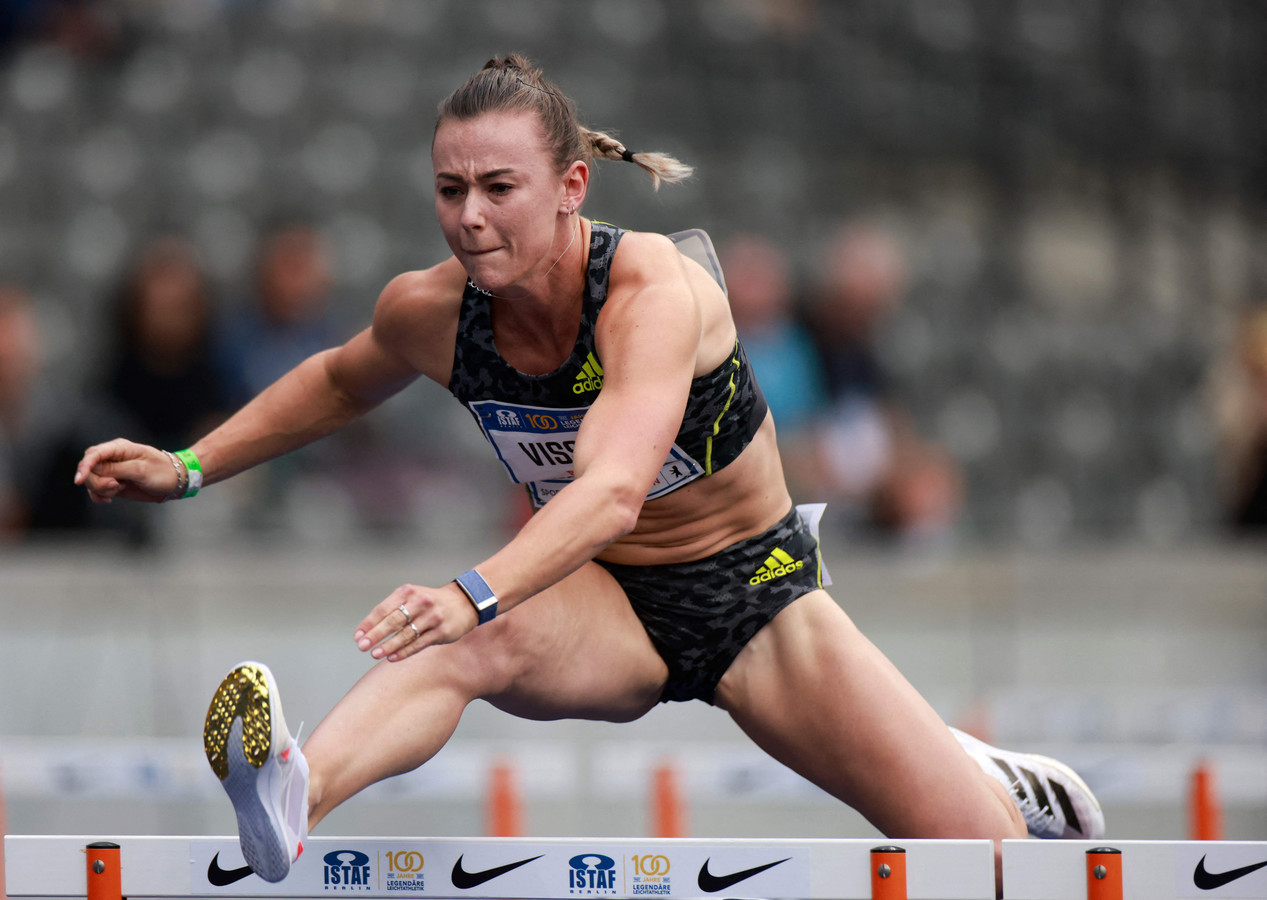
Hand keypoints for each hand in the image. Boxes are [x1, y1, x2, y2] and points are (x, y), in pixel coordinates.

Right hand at [73, 438, 178, 503]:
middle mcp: (112, 458)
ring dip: (101, 490)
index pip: (94, 454)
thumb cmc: (162, 472)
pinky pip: (95, 490)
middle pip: (88, 469)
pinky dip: (99, 496)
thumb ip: (117, 469)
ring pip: (91, 481)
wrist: (174, 482)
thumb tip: (95, 469)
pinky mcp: (112, 483)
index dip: (84, 466)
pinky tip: (110, 499)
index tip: (79, 480)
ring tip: (120, 489)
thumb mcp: (141, 470)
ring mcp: (110, 471)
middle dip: (97, 481)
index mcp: (119, 448)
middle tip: (116, 486)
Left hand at [354, 583, 478, 660]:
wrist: (465, 602)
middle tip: (362, 646)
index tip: (358, 636)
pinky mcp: (442, 631)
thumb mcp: (413, 597)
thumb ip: (394, 610)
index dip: (369, 623)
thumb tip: (368, 631)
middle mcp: (420, 602)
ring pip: (405, 634)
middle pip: (393, 621)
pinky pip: (419, 644)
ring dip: (388, 646)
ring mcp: (432, 617)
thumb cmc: (432, 603)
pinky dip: (404, 652)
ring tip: (374, 654)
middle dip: (375, 635)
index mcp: (409, 592)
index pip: (383, 609)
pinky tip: (392, 658)